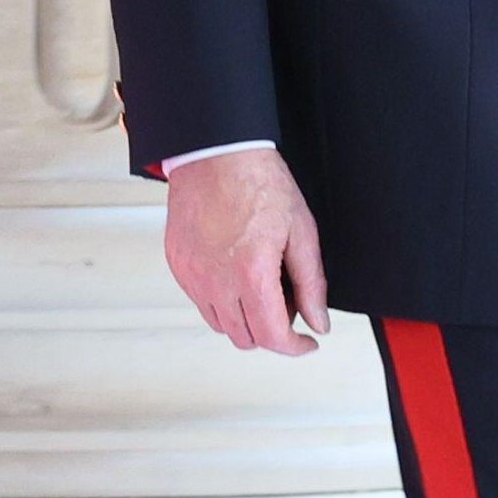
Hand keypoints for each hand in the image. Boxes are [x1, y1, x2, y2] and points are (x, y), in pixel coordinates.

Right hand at [164, 150, 329, 355]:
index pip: (273, 337)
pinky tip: (235, 271)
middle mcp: (216, 280)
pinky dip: (221, 300)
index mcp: (251, 272)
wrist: (216, 150)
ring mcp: (192, 274)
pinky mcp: (178, 264)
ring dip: (244, 318)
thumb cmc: (258, 180)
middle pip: (246, 338)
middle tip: (286, 298)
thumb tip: (318, 323)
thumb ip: (311, 283)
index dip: (295, 347)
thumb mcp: (301, 229)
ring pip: (221, 325)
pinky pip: (200, 301)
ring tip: (259, 282)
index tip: (306, 343)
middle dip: (272, 330)